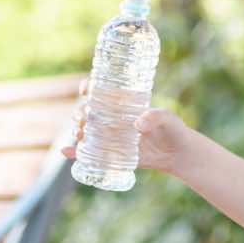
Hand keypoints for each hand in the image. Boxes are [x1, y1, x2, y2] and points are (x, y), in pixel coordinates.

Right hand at [61, 76, 191, 174]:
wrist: (178, 154)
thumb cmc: (174, 129)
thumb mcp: (168, 118)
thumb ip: (156, 117)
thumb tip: (138, 125)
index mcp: (123, 105)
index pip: (101, 92)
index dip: (89, 88)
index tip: (85, 88)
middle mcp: (113, 120)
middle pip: (88, 113)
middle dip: (79, 113)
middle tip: (83, 118)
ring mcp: (111, 137)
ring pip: (86, 131)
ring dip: (77, 131)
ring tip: (79, 134)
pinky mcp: (111, 154)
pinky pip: (89, 153)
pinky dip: (75, 153)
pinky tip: (65, 151)